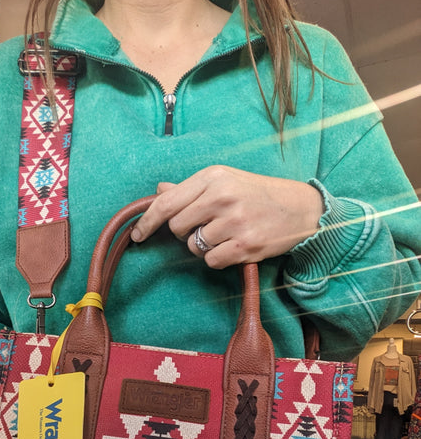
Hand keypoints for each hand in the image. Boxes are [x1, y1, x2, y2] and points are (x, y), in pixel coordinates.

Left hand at [130, 166, 323, 267]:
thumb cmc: (258, 194)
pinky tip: (234, 246)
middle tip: (205, 227)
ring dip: (203, 247)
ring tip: (226, 234)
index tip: (137, 235)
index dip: (147, 222)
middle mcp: (222, 196)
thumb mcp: (226, 181)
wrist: (300, 209)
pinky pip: (211, 261)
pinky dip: (218, 258)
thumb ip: (191, 189)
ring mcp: (234, 221)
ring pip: (194, 247)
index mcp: (213, 177)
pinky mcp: (245, 244)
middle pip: (178, 228)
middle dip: (185, 233)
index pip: (167, 203)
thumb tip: (159, 190)